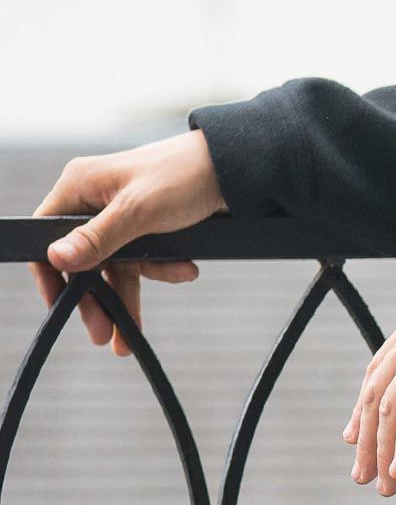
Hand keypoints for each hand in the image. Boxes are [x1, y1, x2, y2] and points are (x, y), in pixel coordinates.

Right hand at [31, 131, 228, 355]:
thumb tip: (56, 257)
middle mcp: (96, 198)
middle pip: (82, 258)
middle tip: (103, 334)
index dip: (51, 273)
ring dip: (129, 295)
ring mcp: (122, 213)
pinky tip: (186, 272)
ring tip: (133, 334)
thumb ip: (98, 238)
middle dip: (96, 298)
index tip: (61, 306)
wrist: (239, 169)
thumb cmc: (185, 176)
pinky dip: (162, 270)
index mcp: (81, 185)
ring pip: (115, 264)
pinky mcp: (147, 224)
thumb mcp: (139, 211)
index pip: (47, 235)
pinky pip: (143, 258)